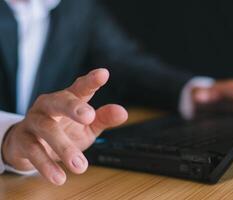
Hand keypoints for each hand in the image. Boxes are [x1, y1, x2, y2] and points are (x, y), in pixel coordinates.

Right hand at [2, 68, 127, 184]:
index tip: (103, 74)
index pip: (80, 88)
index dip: (91, 81)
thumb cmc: (63, 131)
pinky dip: (46, 165)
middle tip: (89, 117)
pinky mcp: (23, 140)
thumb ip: (103, 118)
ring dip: (64, 147)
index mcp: (68, 99)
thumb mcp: (87, 126)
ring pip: (47, 129)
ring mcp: (34, 121)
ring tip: (80, 166)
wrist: (29, 145)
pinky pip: (33, 151)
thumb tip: (123, 112)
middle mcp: (50, 106)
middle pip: (59, 101)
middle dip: (74, 107)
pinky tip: (60, 177)